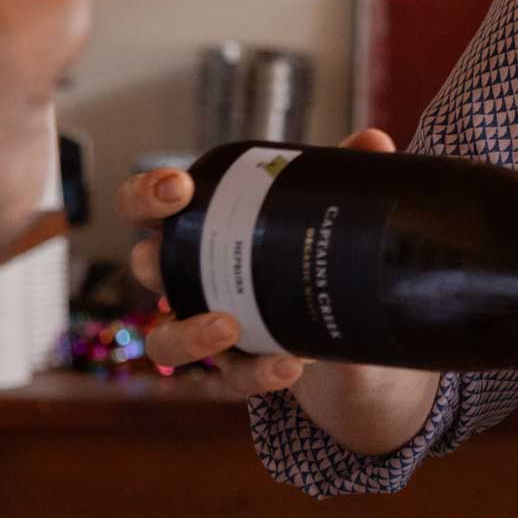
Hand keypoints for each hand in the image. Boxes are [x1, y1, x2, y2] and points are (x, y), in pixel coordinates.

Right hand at [122, 127, 397, 399]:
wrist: (355, 335)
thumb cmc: (319, 258)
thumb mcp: (333, 219)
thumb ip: (346, 181)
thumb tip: (372, 140)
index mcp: (204, 229)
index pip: (150, 208)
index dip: (147, 195)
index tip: (178, 188)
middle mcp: (192, 278)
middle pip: (146, 266)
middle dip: (153, 260)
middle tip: (169, 257)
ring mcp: (209, 328)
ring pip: (166, 339)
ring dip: (188, 333)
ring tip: (227, 326)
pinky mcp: (240, 369)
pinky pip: (233, 377)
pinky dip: (255, 373)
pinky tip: (289, 365)